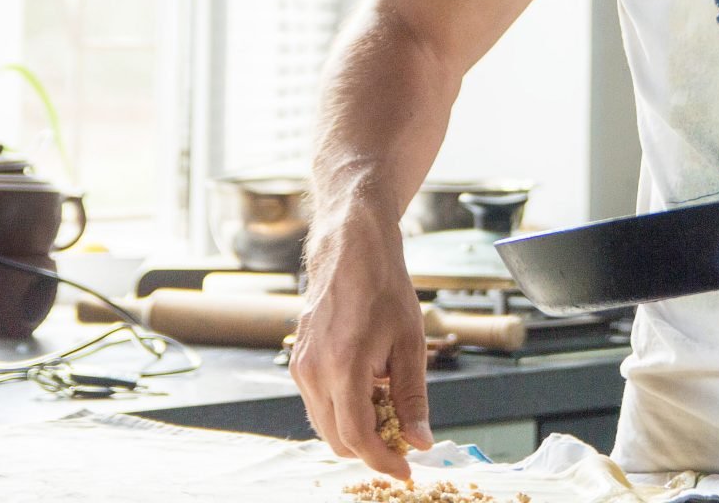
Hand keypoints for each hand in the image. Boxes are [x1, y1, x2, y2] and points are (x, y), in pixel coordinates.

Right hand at [288, 206, 432, 478]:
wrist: (351, 249)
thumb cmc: (383, 287)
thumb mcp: (411, 343)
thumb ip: (413, 397)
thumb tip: (419, 441)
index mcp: (343, 367)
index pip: (358, 437)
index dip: (383, 460)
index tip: (406, 469)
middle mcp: (313, 372)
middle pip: (337, 439)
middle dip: (372, 448)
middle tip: (404, 440)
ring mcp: (300, 367)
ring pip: (326, 424)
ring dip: (357, 430)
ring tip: (390, 407)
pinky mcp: (298, 361)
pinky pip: (319, 403)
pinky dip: (344, 410)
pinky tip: (370, 389)